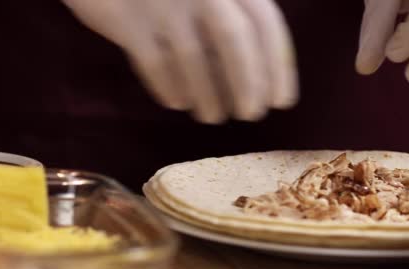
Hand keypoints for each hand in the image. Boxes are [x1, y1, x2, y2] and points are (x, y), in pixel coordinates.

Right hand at [62, 0, 297, 123]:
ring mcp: (161, 3)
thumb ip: (237, 12)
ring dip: (208, 96)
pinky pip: (154, 65)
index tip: (281, 102)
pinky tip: (177, 102)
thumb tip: (264, 74)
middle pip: (234, 42)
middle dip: (247, 84)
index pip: (266, 24)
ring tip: (213, 116)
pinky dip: (169, 89)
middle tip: (250, 114)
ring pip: (193, 59)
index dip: (278, 68)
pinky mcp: (127, 21)